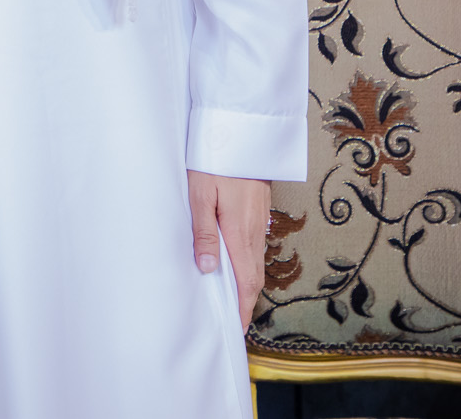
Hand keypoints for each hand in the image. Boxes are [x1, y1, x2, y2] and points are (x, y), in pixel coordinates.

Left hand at [187, 170, 270, 328]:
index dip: (242, 307)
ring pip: (256, 261)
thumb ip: (203, 233)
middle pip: (254, 276)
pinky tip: (236, 265)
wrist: (242, 131)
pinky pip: (255, 246)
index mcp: (240, 232)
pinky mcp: (258, 211)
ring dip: (247, 284)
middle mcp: (255, 231)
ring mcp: (260, 220)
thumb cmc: (215, 160)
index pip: (246, 281)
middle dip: (246, 302)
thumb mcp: (200, 195)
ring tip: (232, 300)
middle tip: (234, 322)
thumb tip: (207, 269)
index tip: (236, 328)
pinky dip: (248, 264)